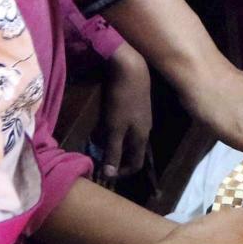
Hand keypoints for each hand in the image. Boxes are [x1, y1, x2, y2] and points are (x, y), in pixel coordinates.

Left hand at [95, 43, 153, 181]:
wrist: (132, 68)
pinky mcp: (137, 105)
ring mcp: (142, 116)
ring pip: (128, 137)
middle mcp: (145, 129)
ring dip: (114, 142)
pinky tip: (104, 122)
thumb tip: (110, 175)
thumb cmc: (123, 99)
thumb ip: (113, 150)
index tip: (106, 174)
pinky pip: (126, 125)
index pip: (136, 164)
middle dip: (116, 157)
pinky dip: (115, 129)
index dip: (122, 173)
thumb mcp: (115, 127)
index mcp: (142, 137)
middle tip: (99, 157)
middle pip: (132, 151)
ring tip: (98, 141)